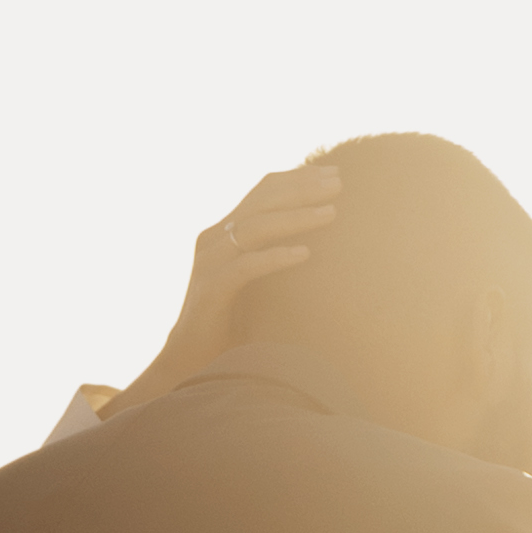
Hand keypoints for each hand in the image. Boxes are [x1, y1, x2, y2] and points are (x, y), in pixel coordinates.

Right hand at [121, 156, 338, 405]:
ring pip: (255, 228)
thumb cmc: (232, 319)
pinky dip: (275, 258)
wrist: (192, 358)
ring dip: (296, 218)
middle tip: (339, 184)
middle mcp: (214, 239)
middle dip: (302, 189)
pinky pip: (246, 268)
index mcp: (225, 230)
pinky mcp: (210, 290)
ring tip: (331, 213)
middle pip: (261, 201)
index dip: (297, 178)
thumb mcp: (258, 278)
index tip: (334, 173)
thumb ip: (276, 252)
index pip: (262, 191)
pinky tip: (304, 254)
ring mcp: (209, 262)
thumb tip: (324, 240)